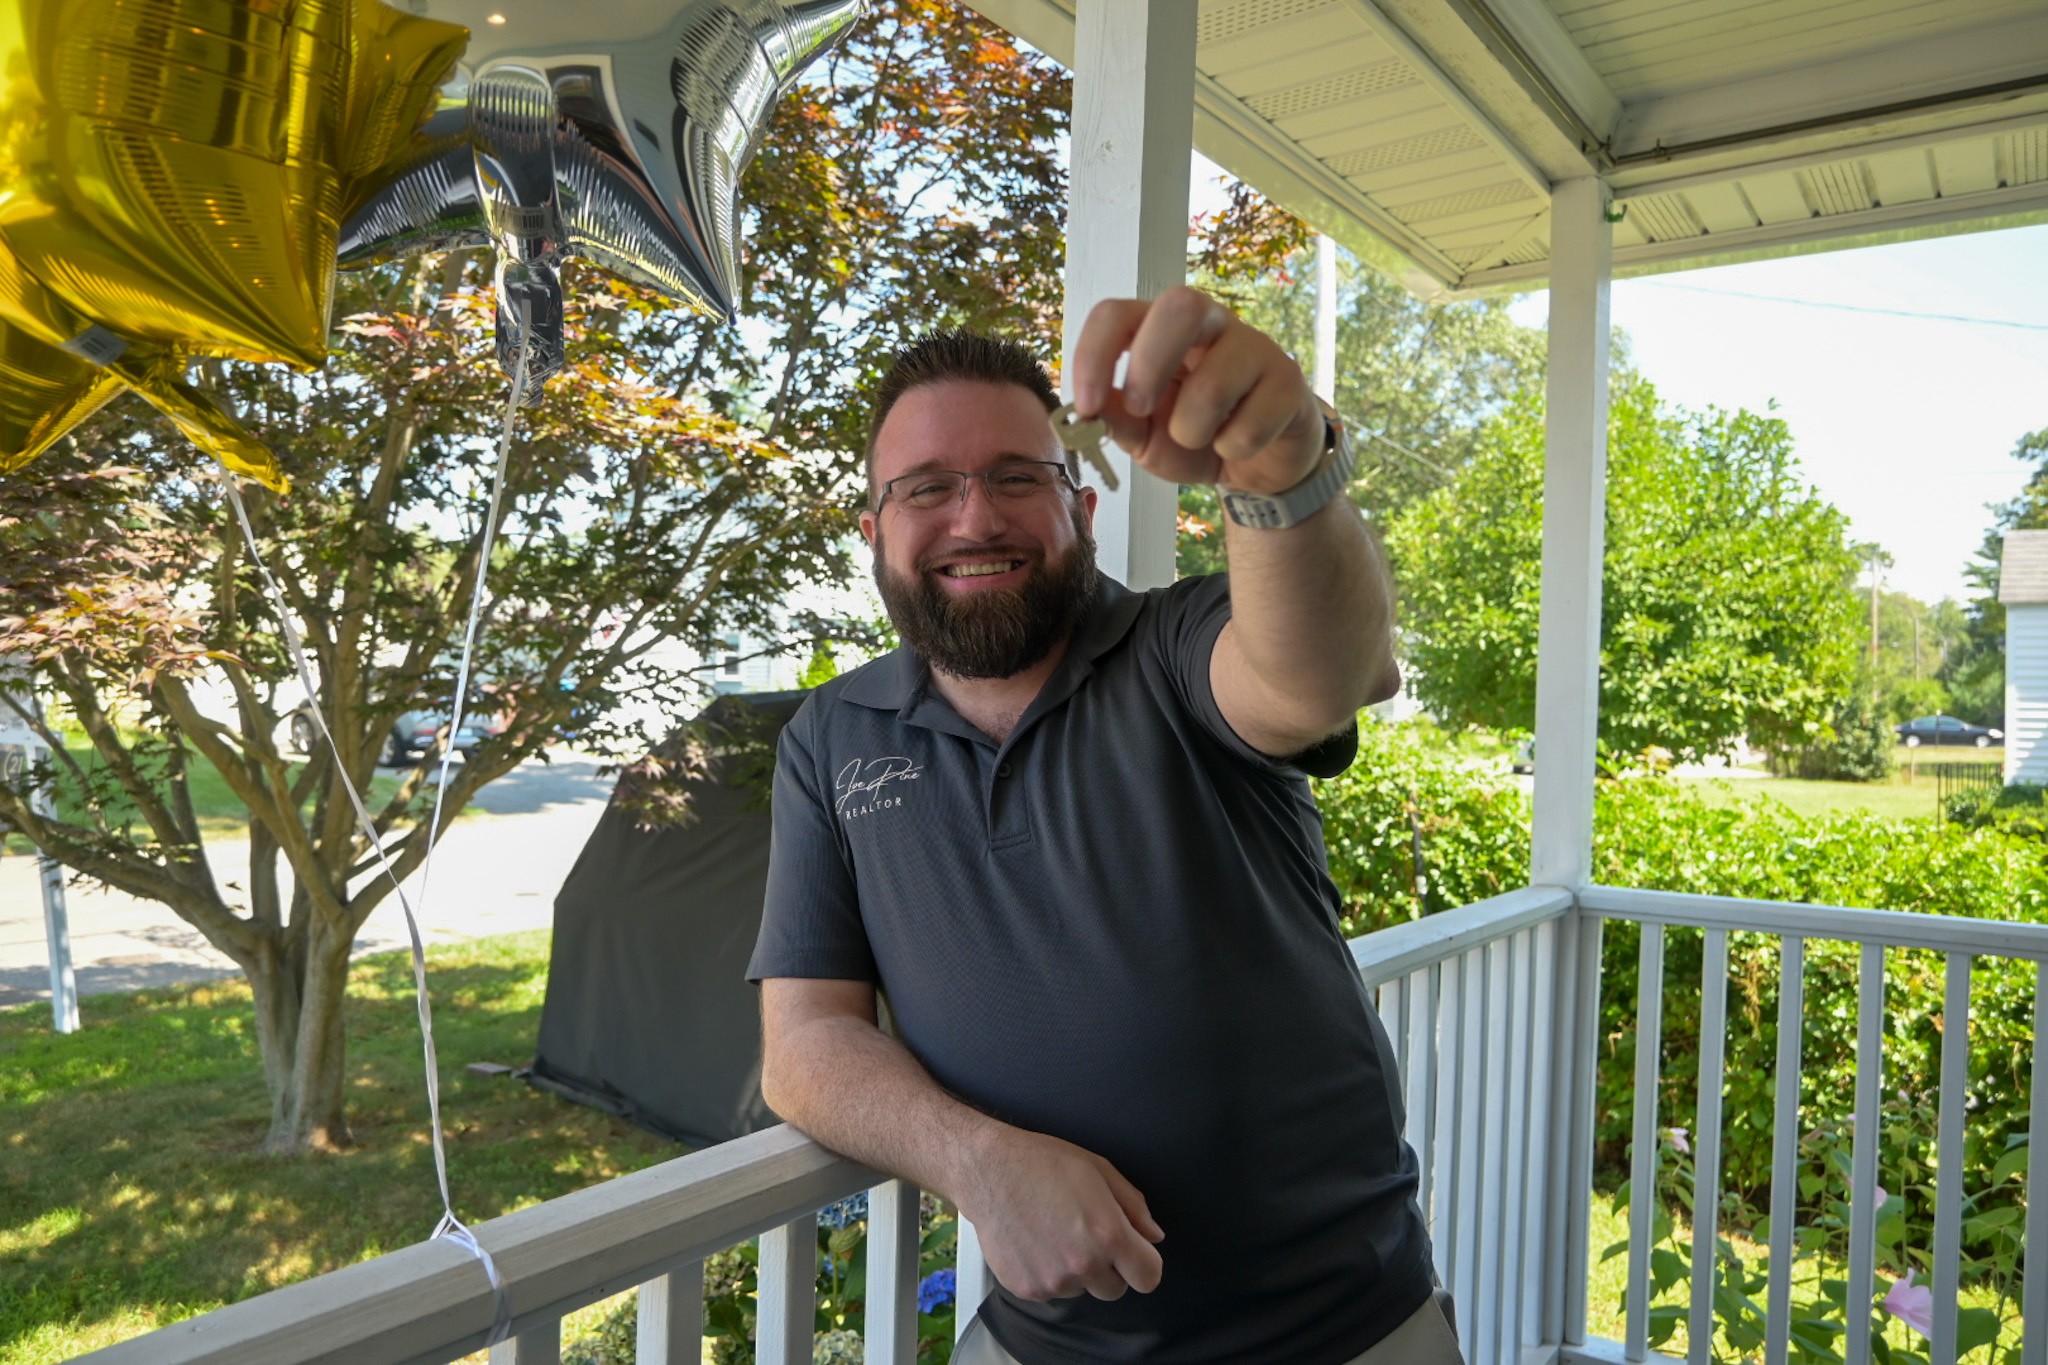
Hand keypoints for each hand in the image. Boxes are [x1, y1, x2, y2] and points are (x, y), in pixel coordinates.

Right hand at [957, 1128, 1165, 1301]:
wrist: (989, 1171)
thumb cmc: (1043, 1163)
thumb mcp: (1100, 1170)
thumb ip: (1134, 1206)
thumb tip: (1154, 1235)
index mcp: (1108, 1235)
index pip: (1148, 1277)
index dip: (1144, 1263)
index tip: (1134, 1253)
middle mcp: (1082, 1265)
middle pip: (1115, 1289)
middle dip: (1109, 1267)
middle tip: (1087, 1235)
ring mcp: (1053, 1281)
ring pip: (1081, 1289)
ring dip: (1076, 1270)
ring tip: (1055, 1232)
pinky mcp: (1027, 1289)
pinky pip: (1051, 1291)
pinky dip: (1048, 1273)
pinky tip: (1036, 1241)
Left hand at [1069, 285, 1324, 495]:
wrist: (1257, 462)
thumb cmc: (1194, 438)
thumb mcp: (1144, 437)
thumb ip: (1116, 421)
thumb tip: (1088, 411)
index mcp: (1160, 329)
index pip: (1118, 314)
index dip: (1094, 355)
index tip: (1086, 407)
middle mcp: (1209, 323)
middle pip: (1180, 306)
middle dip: (1150, 366)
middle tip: (1143, 411)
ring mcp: (1253, 345)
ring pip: (1213, 382)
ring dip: (1193, 431)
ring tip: (1201, 440)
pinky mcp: (1288, 379)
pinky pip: (1251, 423)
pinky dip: (1233, 449)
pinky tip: (1239, 444)